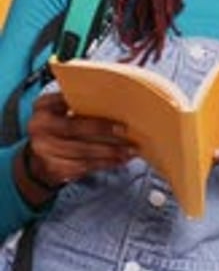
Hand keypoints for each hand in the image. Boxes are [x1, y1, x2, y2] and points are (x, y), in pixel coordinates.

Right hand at [15, 91, 135, 201]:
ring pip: (82, 152)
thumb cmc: (58, 126)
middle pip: (74, 129)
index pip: (66, 103)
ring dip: (108, 152)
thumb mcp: (59, 109)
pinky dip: (103, 164)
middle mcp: (38, 128)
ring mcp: (44, 151)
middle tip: (125, 131)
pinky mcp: (53, 169)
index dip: (87, 105)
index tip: (115, 111)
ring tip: (128, 150)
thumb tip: (112, 101)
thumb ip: (76, 102)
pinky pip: (83, 167)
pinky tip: (118, 160)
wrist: (39, 156)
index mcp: (42, 107)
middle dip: (102, 130)